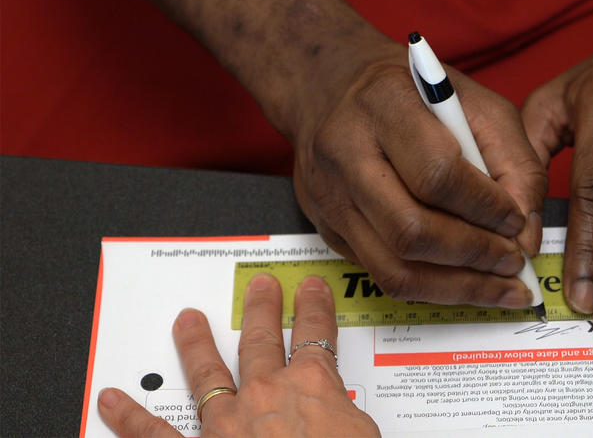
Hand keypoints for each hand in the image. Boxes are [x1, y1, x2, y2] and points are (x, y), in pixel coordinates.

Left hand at [98, 274, 379, 436]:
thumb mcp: (363, 435)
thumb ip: (345, 416)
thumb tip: (341, 416)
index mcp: (312, 386)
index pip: (316, 335)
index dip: (315, 309)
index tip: (312, 291)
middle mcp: (265, 394)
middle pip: (261, 341)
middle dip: (261, 311)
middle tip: (259, 288)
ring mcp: (225, 423)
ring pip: (208, 374)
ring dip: (196, 344)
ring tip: (188, 320)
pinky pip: (154, 436)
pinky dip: (130, 418)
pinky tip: (112, 400)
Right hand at [291, 37, 547, 307]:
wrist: (329, 87)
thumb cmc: (412, 93)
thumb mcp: (476, 102)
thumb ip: (515, 161)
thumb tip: (527, 235)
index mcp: (385, 103)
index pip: (436, 173)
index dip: (485, 207)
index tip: (518, 220)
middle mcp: (346, 151)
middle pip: (411, 230)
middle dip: (475, 254)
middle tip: (514, 262)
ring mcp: (330, 196)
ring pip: (394, 267)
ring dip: (458, 286)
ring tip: (502, 285)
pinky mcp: (327, 228)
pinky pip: (382, 275)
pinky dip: (434, 289)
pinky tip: (468, 282)